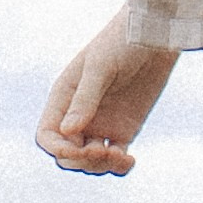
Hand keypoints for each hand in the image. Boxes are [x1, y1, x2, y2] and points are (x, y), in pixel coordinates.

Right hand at [37, 12, 178, 177]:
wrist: (154, 35)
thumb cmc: (121, 41)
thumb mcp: (101, 67)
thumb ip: (86, 98)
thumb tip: (68, 132)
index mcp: (65, 97)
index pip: (48, 135)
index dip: (57, 149)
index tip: (77, 150)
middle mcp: (79, 114)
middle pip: (67, 153)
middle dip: (80, 161)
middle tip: (103, 153)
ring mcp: (101, 123)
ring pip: (90, 160)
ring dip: (100, 166)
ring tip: (121, 156)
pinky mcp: (124, 129)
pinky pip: (115, 157)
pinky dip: (119, 166)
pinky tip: (130, 160)